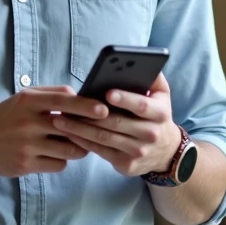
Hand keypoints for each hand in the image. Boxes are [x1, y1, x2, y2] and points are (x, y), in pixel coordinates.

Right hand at [0, 86, 108, 177]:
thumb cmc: (6, 116)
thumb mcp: (23, 97)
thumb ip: (51, 94)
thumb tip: (79, 95)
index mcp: (28, 102)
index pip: (63, 101)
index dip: (85, 106)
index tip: (104, 110)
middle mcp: (28, 123)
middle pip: (70, 128)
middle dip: (89, 131)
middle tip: (101, 130)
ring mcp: (27, 146)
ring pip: (69, 149)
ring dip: (78, 147)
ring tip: (77, 143)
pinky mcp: (26, 165)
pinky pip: (59, 164)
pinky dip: (62, 160)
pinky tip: (55, 153)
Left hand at [51, 72, 181, 177]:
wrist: (166, 152)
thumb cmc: (157, 116)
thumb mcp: (162, 95)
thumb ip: (154, 77)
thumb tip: (139, 61)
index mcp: (160, 113)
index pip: (142, 106)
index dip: (125, 99)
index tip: (107, 93)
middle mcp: (151, 134)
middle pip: (116, 123)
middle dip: (90, 114)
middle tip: (67, 106)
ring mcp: (138, 151)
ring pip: (104, 138)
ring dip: (79, 129)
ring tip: (59, 119)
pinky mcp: (126, 164)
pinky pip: (100, 151)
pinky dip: (82, 141)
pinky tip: (68, 132)